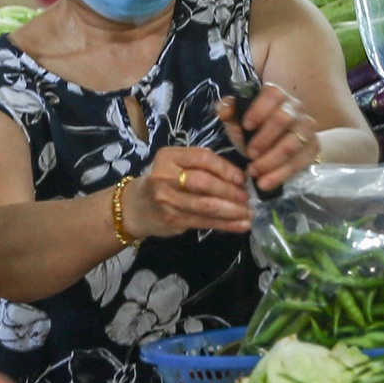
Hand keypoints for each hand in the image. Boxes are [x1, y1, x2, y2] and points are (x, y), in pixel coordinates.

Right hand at [121, 145, 251, 240]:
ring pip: (205, 205)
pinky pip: (203, 222)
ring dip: (231, 210)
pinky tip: (241, 226)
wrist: (134, 207)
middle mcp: (164, 176)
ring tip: (249, 213)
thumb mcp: (175, 165)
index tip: (243, 178)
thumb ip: (200, 166)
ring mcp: (166, 200)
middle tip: (247, 198)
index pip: (202, 158)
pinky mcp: (171, 219)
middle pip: (204, 182)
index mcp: (168, 156)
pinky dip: (225, 224)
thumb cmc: (163, 182)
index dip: (226, 168)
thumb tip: (240, 178)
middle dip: (230, 191)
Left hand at [220, 83, 319, 191]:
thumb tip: (223, 110)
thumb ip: (230, 112)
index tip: (246, 126)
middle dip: (264, 139)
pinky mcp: (313, 149)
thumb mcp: (240, 119)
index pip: (273, 95)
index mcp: (277, 96)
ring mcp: (307, 129)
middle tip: (249, 154)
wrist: (285, 143)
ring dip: (270, 160)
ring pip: (292, 144)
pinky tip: (265, 183)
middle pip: (284, 119)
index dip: (259, 110)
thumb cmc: (257, 128)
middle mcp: (296, 109)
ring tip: (253, 172)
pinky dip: (280, 175)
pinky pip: (299, 162)